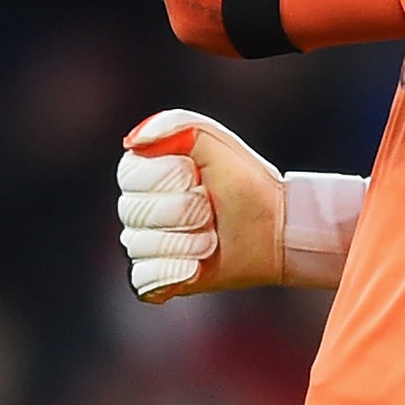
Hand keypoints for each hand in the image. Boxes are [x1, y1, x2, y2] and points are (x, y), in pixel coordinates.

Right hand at [116, 108, 286, 300]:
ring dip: (185, 243)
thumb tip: (132, 142)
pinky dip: (172, 273)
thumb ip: (176, 125)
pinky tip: (195, 268)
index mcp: (149, 171)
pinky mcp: (158, 276)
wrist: (276, 231)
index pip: (129, 174)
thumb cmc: (249, 185)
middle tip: (211, 212)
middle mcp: (142, 207)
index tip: (197, 178)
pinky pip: (142, 279)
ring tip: (210, 239)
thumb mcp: (217, 145)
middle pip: (134, 211)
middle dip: (182, 212)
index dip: (166, 179)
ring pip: (139, 245)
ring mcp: (148, 243)